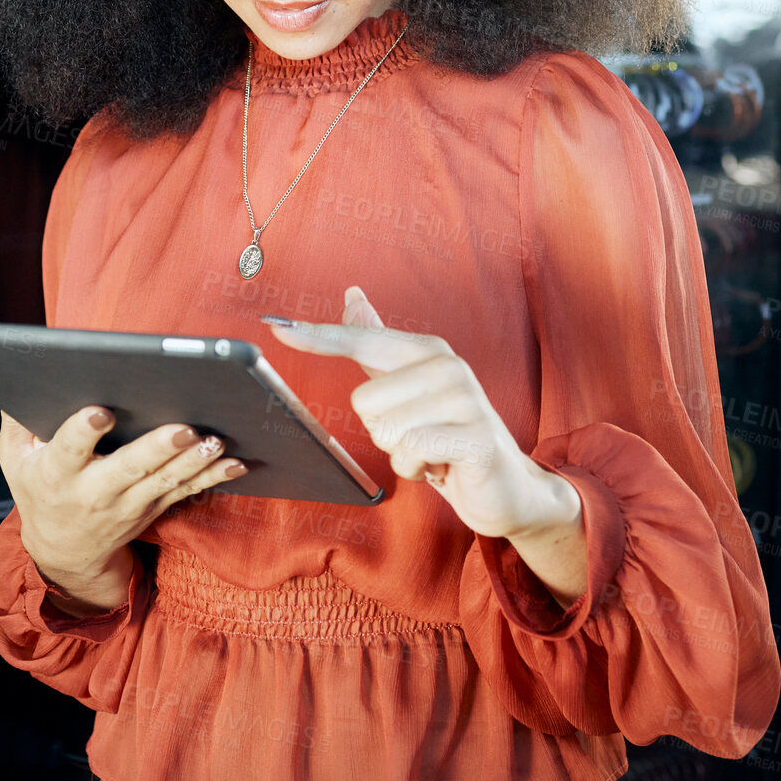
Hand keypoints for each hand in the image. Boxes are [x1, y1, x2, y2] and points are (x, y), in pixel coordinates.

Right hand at [0, 406, 247, 605]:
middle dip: (158, 448)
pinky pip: (187, 492)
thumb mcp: (15, 459)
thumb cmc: (40, 490)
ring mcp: (129, 503)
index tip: (99, 412)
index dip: (83, 432)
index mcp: (57, 473)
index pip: (68, 450)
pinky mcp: (154, 507)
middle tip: (183, 428)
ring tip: (215, 441)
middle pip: (129, 467)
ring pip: (165, 481)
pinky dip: (213, 478)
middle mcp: (95, 491)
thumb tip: (27, 373)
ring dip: (194, 462)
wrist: (65, 551)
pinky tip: (235, 463)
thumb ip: (18, 421)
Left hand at [264, 286, 580, 541]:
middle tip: (418, 436)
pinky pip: (410, 454)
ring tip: (431, 451)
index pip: (361, 339)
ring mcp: (465, 398)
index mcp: (426, 350)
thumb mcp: (409, 387)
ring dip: (401, 455)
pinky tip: (442, 466)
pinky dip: (417, 471)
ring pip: (386, 431)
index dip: (318, 336)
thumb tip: (353, 294)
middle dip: (383, 431)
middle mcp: (447, 365)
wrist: (505, 486)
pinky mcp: (475, 436)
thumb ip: (380, 341)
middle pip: (364, 401)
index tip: (275, 325)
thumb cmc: (446, 435)